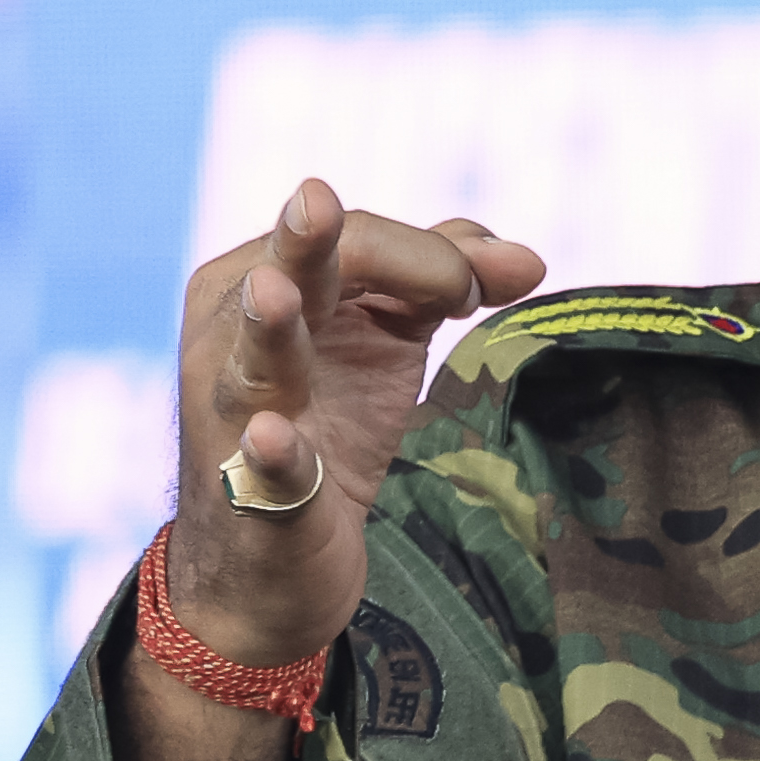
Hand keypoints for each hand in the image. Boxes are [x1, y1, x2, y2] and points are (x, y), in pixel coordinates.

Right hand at [163, 184, 546, 671]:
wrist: (273, 559)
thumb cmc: (325, 422)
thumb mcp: (384, 338)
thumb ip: (442, 279)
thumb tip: (526, 258)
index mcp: (264, 275)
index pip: (355, 240)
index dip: (433, 256)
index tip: (482, 289)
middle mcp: (233, 332)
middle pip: (293, 271)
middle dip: (312, 242)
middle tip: (318, 201)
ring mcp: (236, 412)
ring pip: (253, 358)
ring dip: (267, 328)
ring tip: (275, 293)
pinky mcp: (254, 492)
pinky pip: (263, 466)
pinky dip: (270, 452)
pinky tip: (271, 437)